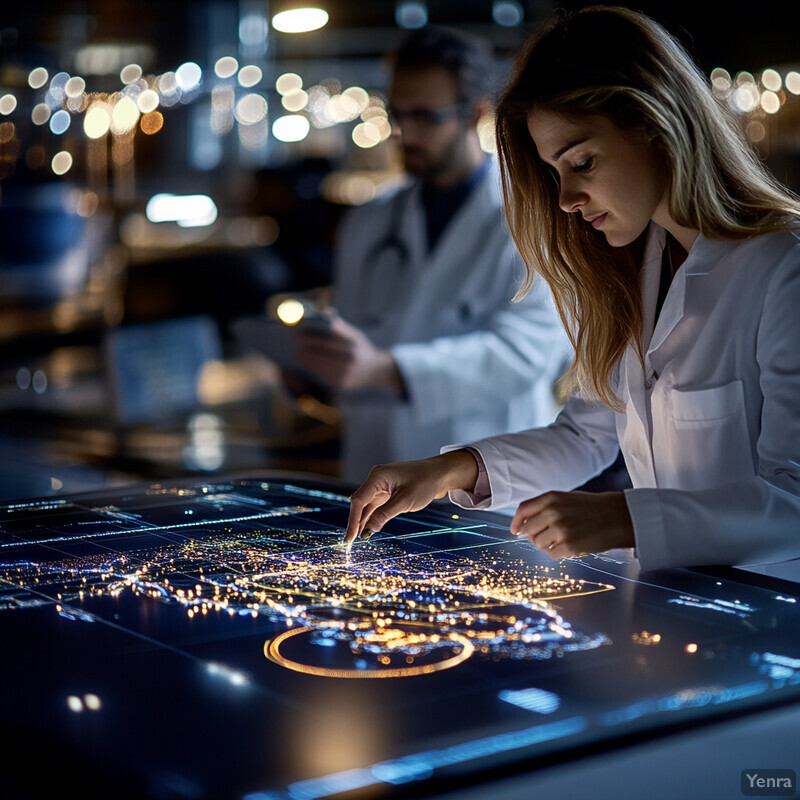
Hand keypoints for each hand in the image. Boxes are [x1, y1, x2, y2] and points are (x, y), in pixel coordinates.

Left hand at [295, 315, 403, 394]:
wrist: (378, 372)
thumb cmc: (361, 348)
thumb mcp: (355, 335)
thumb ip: (339, 326)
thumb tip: (323, 314)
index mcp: (353, 345)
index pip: (326, 340)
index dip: (310, 337)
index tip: (298, 333)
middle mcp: (350, 360)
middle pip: (319, 354)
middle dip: (305, 349)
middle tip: (296, 344)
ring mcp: (346, 374)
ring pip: (318, 366)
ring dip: (307, 360)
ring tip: (299, 354)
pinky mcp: (342, 385)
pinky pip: (322, 375)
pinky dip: (314, 369)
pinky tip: (309, 364)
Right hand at [345, 450, 479, 545]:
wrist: (440, 474)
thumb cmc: (425, 482)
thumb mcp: (404, 501)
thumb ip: (384, 515)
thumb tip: (367, 532)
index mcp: (377, 476)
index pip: (359, 500)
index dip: (352, 520)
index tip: (349, 538)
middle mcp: (376, 479)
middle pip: (360, 503)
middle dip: (355, 522)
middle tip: (350, 543)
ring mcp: (381, 485)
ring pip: (367, 505)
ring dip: (363, 521)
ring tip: (357, 539)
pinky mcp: (388, 491)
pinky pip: (376, 506)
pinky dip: (372, 517)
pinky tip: (368, 529)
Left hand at [510, 491, 633, 558]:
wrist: (619, 516)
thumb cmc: (592, 508)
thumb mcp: (567, 499)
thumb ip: (545, 507)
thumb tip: (523, 524)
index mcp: (551, 498)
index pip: (522, 510)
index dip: (516, 522)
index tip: (515, 531)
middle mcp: (553, 512)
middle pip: (527, 530)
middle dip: (534, 536)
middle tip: (548, 537)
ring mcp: (561, 529)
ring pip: (538, 544)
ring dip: (547, 545)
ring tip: (562, 540)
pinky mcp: (570, 545)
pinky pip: (552, 555)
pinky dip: (559, 553)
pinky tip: (570, 547)